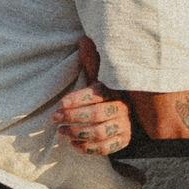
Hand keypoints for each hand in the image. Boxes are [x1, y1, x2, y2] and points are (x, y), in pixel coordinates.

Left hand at [54, 38, 134, 156]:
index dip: (78, 99)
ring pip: (100, 132)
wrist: (133, 114)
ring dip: (77, 133)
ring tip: (61, 131)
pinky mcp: (123, 141)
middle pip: (97, 115)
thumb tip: (83, 40)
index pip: (97, 94)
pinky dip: (88, 148)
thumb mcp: (102, 77)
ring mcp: (124, 126)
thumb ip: (92, 63)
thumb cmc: (110, 93)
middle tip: (55, 118)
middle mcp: (123, 108)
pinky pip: (105, 148)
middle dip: (73, 117)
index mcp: (116, 90)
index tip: (61, 103)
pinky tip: (74, 144)